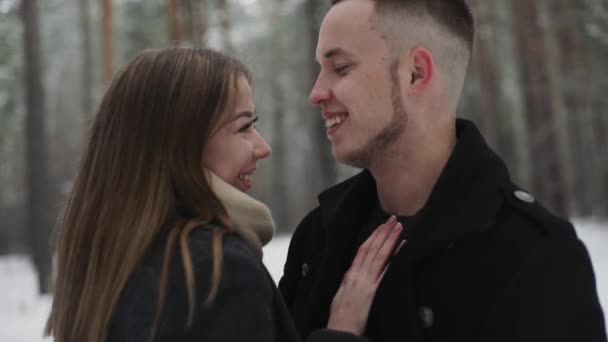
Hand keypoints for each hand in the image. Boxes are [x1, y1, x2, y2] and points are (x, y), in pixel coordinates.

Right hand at [327, 216, 403, 334]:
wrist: (340, 329)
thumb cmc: (340, 314)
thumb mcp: (341, 293)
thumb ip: (348, 280)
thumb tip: (352, 271)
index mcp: (350, 274)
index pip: (362, 249)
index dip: (373, 236)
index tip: (381, 225)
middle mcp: (358, 274)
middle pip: (372, 248)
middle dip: (383, 233)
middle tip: (394, 219)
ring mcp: (366, 281)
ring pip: (379, 255)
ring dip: (389, 240)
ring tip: (398, 228)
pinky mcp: (373, 290)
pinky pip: (385, 271)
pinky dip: (394, 257)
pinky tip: (402, 248)